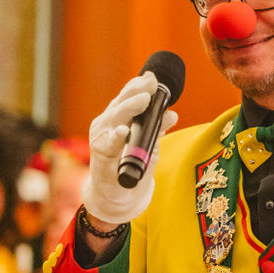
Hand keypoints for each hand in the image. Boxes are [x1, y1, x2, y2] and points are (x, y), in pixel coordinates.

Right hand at [80, 73, 178, 227]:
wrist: (116, 194)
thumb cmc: (129, 165)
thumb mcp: (147, 144)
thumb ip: (157, 128)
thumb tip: (172, 114)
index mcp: (116, 117)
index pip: (126, 96)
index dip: (138, 85)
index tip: (153, 78)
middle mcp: (106, 124)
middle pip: (120, 103)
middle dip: (136, 92)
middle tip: (151, 85)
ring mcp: (101, 138)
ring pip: (115, 118)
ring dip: (130, 108)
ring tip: (144, 100)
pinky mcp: (100, 155)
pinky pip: (109, 144)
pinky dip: (116, 137)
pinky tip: (123, 131)